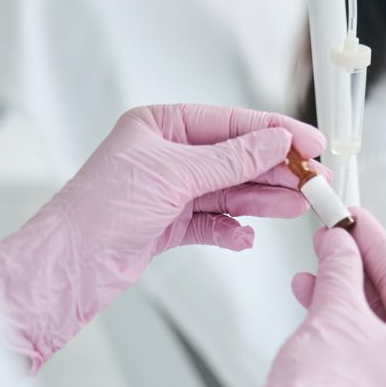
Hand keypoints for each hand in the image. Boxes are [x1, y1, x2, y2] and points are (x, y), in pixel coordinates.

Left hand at [0, 104, 324, 371]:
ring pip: (228, 192)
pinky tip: (247, 236)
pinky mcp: (167, 225)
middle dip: (274, 170)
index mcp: (159, 125)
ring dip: (262, 200)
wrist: (72, 263)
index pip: (229, 123)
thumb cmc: (102, 209)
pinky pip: (212, 223)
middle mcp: (165, 155)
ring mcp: (168, 191)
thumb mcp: (175, 174)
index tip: (309, 143)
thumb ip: (231, 159)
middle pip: (234, 158)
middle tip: (313, 180)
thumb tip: (274, 141)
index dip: (273, 132)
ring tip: (296, 207)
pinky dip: (231, 230)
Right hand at [203, 208, 385, 386]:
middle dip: (353, 266)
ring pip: (364, 325)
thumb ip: (340, 267)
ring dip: (336, 290)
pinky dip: (329, 319)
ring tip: (312, 266)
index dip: (375, 243)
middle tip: (332, 234)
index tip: (353, 217)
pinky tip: (307, 296)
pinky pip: (349, 346)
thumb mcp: (337, 309)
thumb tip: (339, 242)